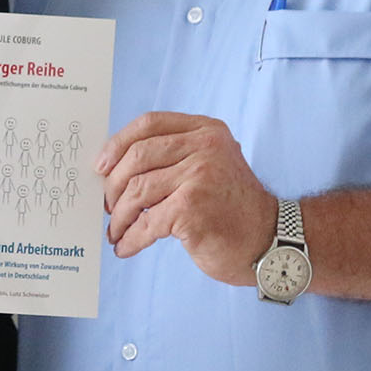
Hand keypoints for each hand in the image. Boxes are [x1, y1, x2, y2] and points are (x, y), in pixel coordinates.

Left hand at [96, 112, 277, 285]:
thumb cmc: (231, 207)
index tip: (100, 166)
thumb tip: (115, 166)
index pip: (150, 123)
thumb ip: (174, 156)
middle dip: (113, 185)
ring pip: (137, 191)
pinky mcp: (192, 210)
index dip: (118, 143)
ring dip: (119, 216)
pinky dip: (130, 238)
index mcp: (206, 131)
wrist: (270, 240)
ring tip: (116, 231)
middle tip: (107, 206)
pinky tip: (125, 247)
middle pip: (137, 156)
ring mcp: (200, 177)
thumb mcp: (210, 165)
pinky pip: (146, 223)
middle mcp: (205, 147)